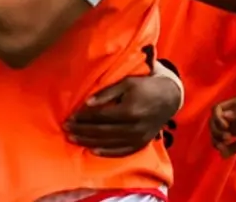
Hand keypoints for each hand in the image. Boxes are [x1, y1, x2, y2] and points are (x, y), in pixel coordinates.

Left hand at [66, 74, 180, 156]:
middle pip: (102, 131)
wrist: (169, 98)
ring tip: (73, 139)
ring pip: (110, 143)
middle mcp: (134, 127)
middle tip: (66, 129)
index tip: (69, 118)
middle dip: (82, 131)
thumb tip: (87, 103)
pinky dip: (107, 152)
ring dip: (89, 142)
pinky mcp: (142, 144)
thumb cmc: (144, 87)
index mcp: (130, 110)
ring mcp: (139, 138)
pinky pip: (122, 152)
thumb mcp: (126, 83)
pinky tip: (92, 151)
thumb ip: (106, 93)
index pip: (101, 116)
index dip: (83, 118)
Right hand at [210, 95, 235, 157]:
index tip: (225, 126)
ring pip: (219, 134)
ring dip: (216, 140)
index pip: (218, 108)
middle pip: (215, 121)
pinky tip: (225, 155)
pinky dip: (224, 151)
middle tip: (226, 138)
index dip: (217, 117)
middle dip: (215, 129)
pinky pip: (229, 147)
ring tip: (222, 147)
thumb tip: (226, 116)